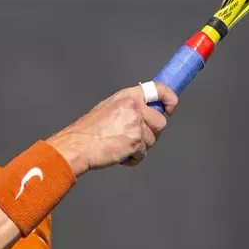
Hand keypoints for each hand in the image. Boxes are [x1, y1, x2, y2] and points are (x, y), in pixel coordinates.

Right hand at [45, 82, 178, 174]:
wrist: (77, 145)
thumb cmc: (88, 130)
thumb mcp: (108, 108)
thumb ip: (128, 107)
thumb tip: (145, 112)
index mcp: (127, 96)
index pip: (158, 89)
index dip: (169, 98)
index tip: (170, 107)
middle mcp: (134, 108)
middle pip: (160, 122)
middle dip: (151, 132)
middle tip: (135, 137)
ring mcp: (136, 125)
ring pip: (152, 140)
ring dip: (140, 147)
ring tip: (121, 146)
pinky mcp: (135, 142)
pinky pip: (143, 153)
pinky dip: (134, 158)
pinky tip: (120, 155)